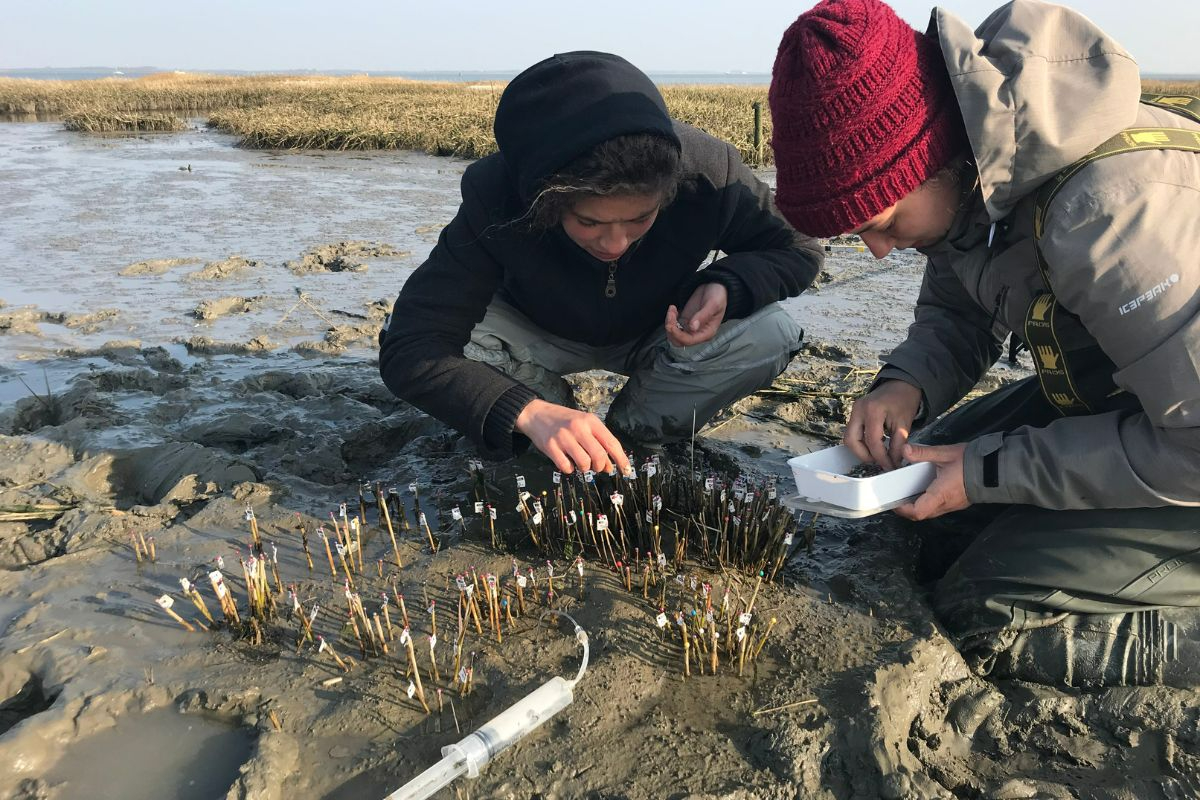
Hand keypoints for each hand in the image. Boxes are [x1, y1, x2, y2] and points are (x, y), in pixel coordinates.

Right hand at [515, 399, 630, 474]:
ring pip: (584, 463)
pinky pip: (566, 467)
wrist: (536, 414)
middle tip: (596, 467)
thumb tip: (609, 466)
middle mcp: (579, 428)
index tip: (626, 471)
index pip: (612, 443)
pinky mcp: (551, 447)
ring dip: (585, 468)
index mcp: (590, 421)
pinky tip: (567, 461)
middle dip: (600, 467)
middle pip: (599, 456)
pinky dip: (569, 469)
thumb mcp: (584, 424)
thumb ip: (598, 442)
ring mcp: (564, 437)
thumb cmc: (564, 421)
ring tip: (580, 462)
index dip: (621, 459)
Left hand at [666, 283, 726, 346]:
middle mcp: (698, 333)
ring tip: (672, 309)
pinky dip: (670, 319)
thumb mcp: (713, 304)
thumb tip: (693, 327)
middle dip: (671, 331)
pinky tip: (673, 309)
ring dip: (669, 324)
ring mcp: (690, 327)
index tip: (672, 325)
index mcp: (707, 333)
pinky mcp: (685, 320)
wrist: (715, 286)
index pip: (689, 341)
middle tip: (671, 315)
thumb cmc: (718, 295)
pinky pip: (673, 326)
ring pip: (674, 334)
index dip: (678, 335)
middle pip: (679, 341)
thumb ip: (703, 316)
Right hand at [843, 380, 922, 469]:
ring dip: (861, 450)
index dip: (881, 457)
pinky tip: (875, 446)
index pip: (872, 441)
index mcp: (873, 410)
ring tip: (877, 455)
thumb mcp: (905, 424)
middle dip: (864, 455)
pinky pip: (852, 432)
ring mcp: (854, 410)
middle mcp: (858, 409)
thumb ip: (898, 445)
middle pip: (851, 440)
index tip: (890, 466)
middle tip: (879, 462)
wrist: (901, 384)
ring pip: (849, 437)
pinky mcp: (854, 412)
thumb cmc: (905, 401)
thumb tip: (893, 462)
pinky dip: (861, 442)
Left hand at [893, 443, 969, 520]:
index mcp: (941, 494)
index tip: (894, 500)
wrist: (996, 467)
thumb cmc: (971, 461)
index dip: (902, 509)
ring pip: (930, 512)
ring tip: (909, 491)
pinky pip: (938, 507)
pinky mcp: (957, 502)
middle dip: (907, 508)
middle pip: (921, 515)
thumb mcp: (944, 453)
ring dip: (918, 505)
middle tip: (898, 496)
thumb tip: (905, 450)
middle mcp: (946, 504)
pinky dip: (928, 501)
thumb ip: (923, 453)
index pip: (917, 512)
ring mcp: (953, 505)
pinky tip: (925, 488)